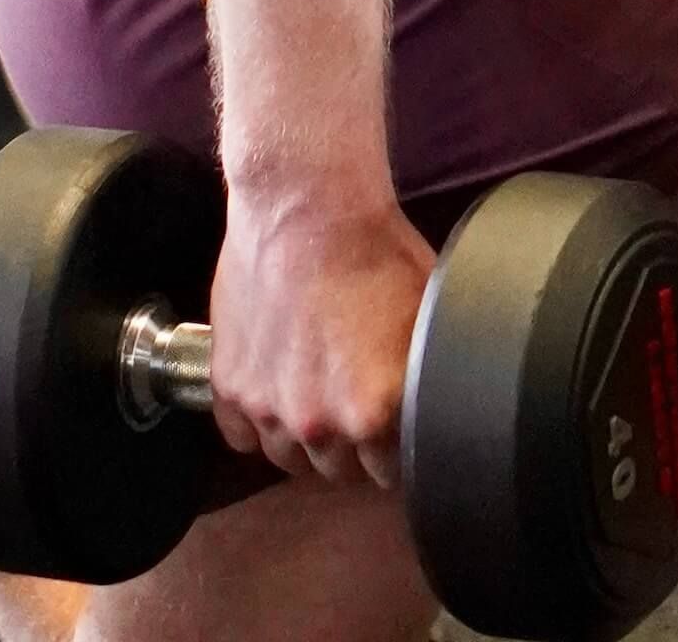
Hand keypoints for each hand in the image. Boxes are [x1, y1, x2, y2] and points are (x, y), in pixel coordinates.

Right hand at [208, 179, 432, 487]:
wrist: (307, 206)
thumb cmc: (375, 250)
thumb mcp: (427, 315)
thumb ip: (429, 377)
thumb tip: (449, 405)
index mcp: (374, 411)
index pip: (391, 471)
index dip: (397, 448)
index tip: (396, 429)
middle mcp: (318, 421)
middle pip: (341, 470)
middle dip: (353, 446)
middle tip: (357, 404)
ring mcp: (267, 406)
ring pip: (289, 457)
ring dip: (304, 438)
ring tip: (316, 396)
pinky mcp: (229, 384)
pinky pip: (240, 436)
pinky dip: (256, 421)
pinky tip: (276, 391)